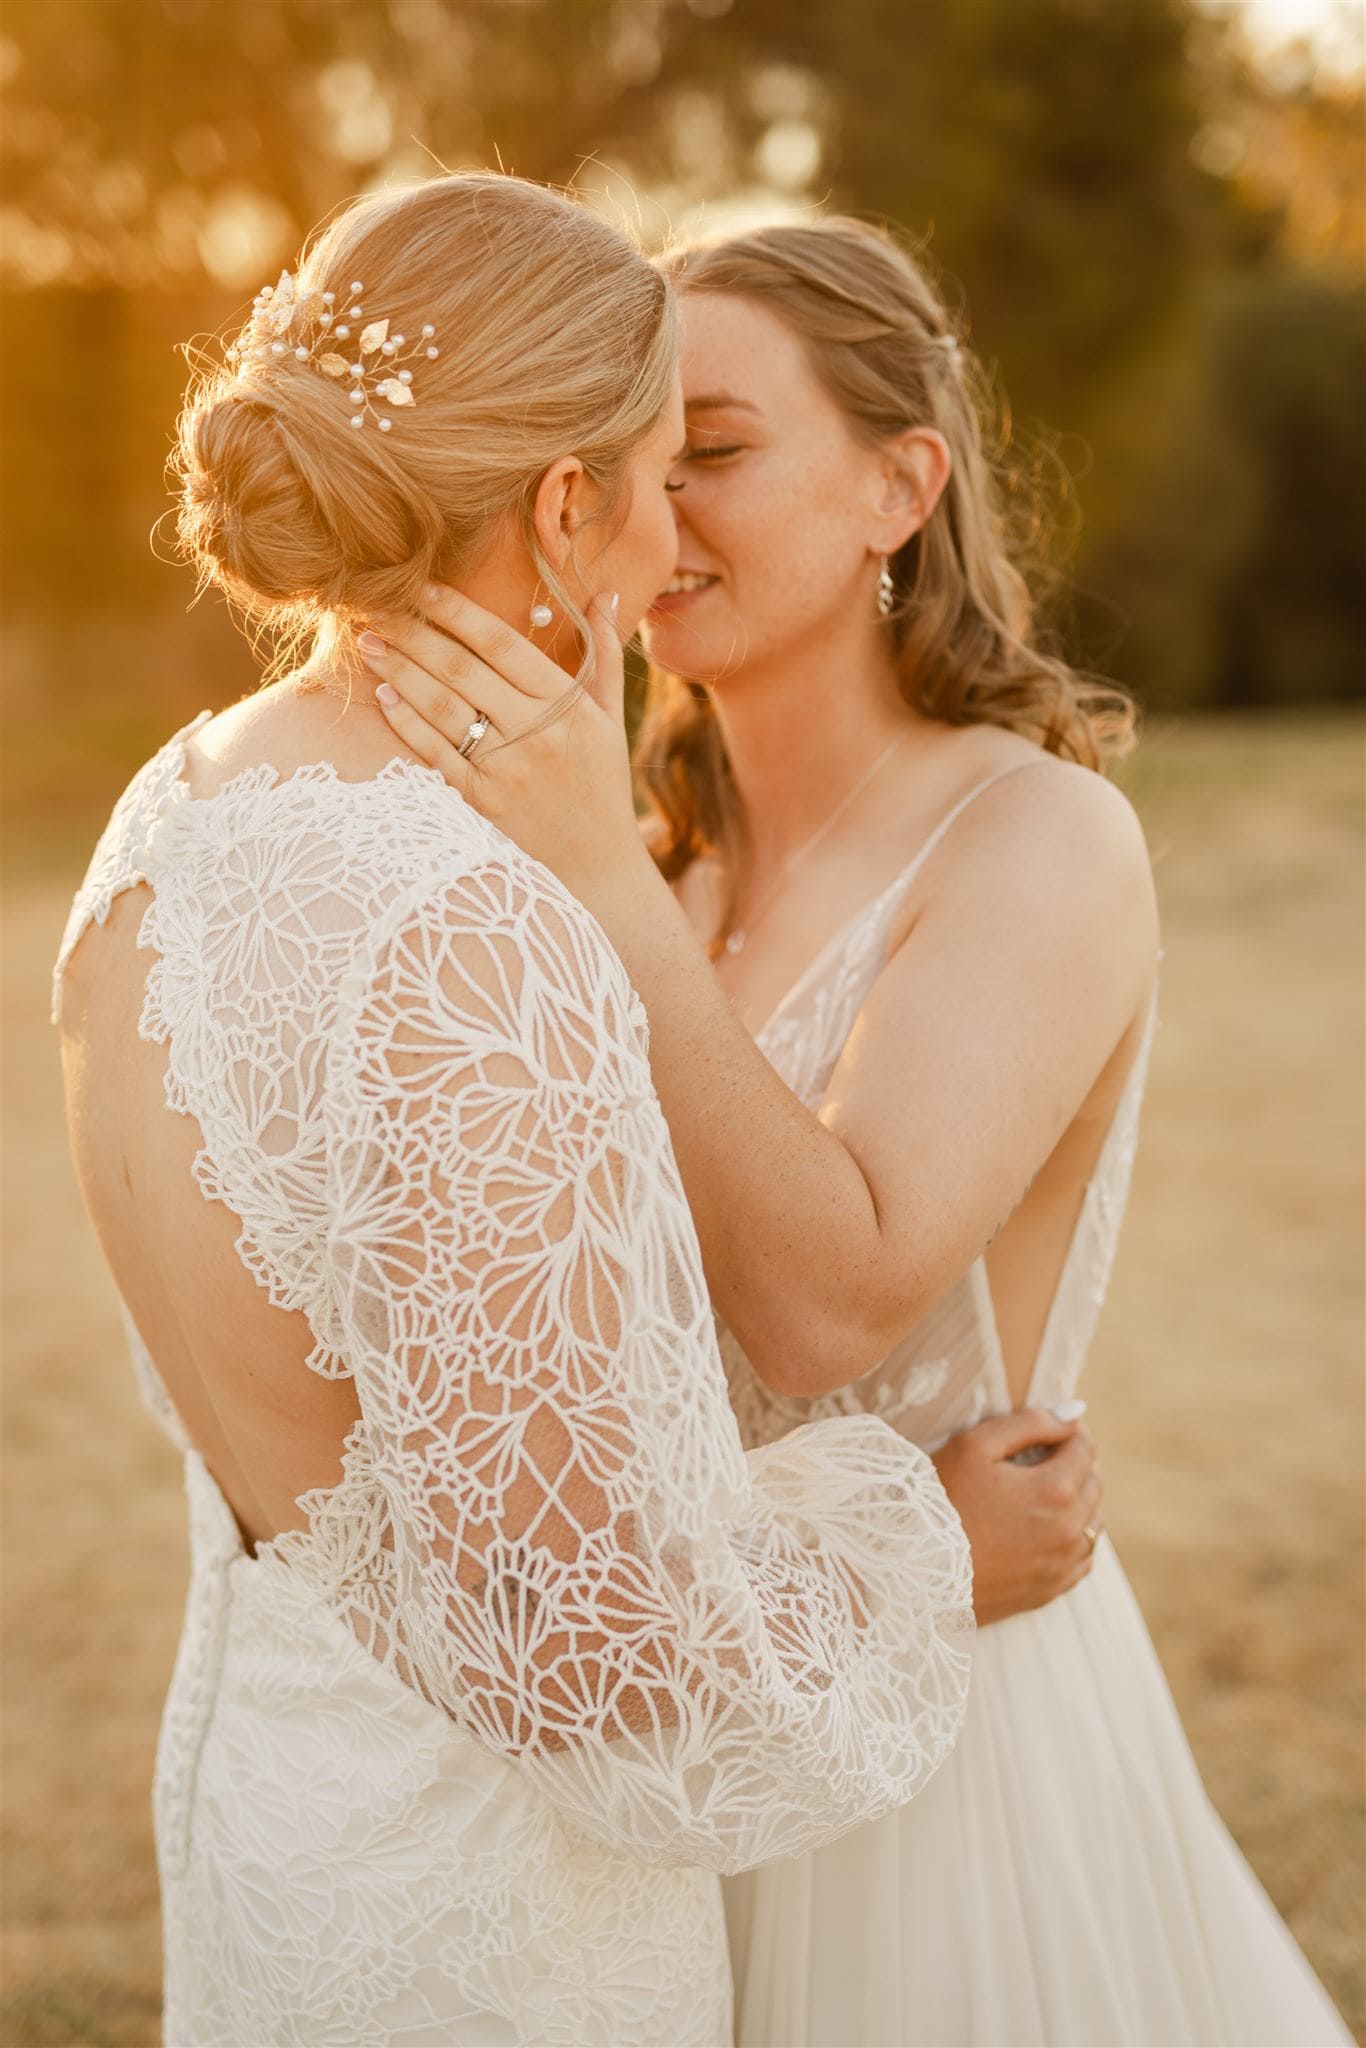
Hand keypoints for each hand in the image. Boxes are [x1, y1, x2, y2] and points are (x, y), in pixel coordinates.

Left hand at [360, 583, 649, 902]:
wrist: (598, 870)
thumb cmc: (602, 788)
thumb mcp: (611, 719)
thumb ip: (605, 654)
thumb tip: (603, 596)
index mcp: (567, 705)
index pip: (502, 643)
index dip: (457, 610)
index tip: (421, 586)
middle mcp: (536, 733)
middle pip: (461, 668)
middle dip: (413, 632)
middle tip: (374, 604)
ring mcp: (507, 770)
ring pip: (442, 707)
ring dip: (400, 670)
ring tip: (369, 643)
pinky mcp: (482, 804)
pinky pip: (436, 755)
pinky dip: (408, 723)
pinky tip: (384, 697)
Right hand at [931, 1408, 1102, 1626]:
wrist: (914, 1571)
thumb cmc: (940, 1500)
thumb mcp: (975, 1446)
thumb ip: (1028, 1423)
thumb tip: (1074, 1411)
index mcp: (1055, 1490)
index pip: (1085, 1449)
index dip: (1068, 1432)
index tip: (1047, 1432)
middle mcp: (1069, 1531)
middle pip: (1093, 1484)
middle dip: (1075, 1465)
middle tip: (1041, 1458)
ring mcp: (1061, 1566)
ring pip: (1093, 1523)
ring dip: (1077, 1502)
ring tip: (1040, 1493)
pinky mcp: (1049, 1591)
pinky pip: (1081, 1559)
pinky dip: (1072, 1539)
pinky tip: (1044, 1530)